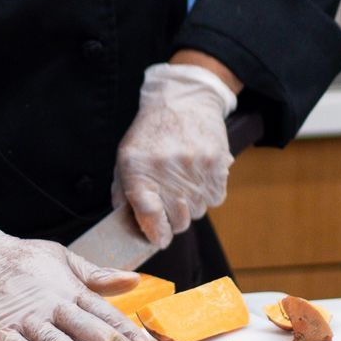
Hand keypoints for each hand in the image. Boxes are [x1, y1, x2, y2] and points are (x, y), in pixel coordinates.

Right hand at [0, 202, 152, 340]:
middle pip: (83, 325)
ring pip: (51, 338)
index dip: (124, 329)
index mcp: (68, 290)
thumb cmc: (22, 259)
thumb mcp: (62, 259)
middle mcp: (50, 304)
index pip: (102, 311)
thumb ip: (97, 276)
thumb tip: (133, 280)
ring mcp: (23, 317)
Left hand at [111, 62, 238, 249]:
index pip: (149, 215)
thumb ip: (124, 194)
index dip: (155, 233)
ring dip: (190, 206)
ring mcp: (195, 167)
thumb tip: (131, 227)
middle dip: (172, 221)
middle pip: (178, 221)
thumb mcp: (126, 158)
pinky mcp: (217, 164)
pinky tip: (198, 177)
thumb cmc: (151, 133)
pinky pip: (216, 199)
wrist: (183, 101)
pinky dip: (208, 194)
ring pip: (198, 212)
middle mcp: (167, 169)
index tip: (158, 239)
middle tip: (169, 205)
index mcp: (138, 168)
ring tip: (183, 182)